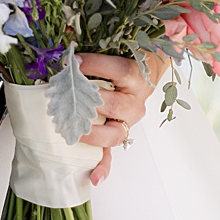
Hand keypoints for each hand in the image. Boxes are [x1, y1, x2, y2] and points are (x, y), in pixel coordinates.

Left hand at [77, 51, 160, 186]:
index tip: (73, 61)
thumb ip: (101, 47)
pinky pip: (111, 155)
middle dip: (90, 102)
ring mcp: (126, 122)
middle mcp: (134, 102)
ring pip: (113, 133)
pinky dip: (102, 167)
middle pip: (115, 105)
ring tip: (75, 131)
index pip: (118, 70)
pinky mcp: (118, 135)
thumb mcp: (119, 48)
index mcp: (136, 77)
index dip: (96, 65)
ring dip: (92, 133)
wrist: (148, 72)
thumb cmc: (127, 61)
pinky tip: (94, 178)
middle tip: (71, 97)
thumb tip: (72, 41)